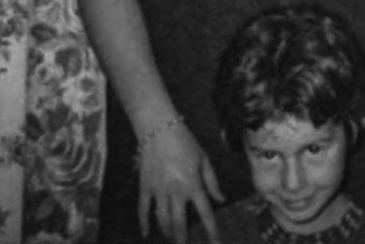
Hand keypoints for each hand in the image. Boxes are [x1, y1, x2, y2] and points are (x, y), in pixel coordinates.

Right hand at [137, 121, 223, 243]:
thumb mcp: (204, 160)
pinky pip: (143, 209)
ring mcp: (159, 191)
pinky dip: (143, 222)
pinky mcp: (145, 187)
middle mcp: (176, 191)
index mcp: (193, 184)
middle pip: (179, 223)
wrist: (160, 130)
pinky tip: (146, 232)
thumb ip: (212, 182)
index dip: (212, 230)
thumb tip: (221, 199)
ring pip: (162, 219)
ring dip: (167, 231)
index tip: (215, 243)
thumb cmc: (186, 143)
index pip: (205, 213)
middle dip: (182, 238)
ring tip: (171, 237)